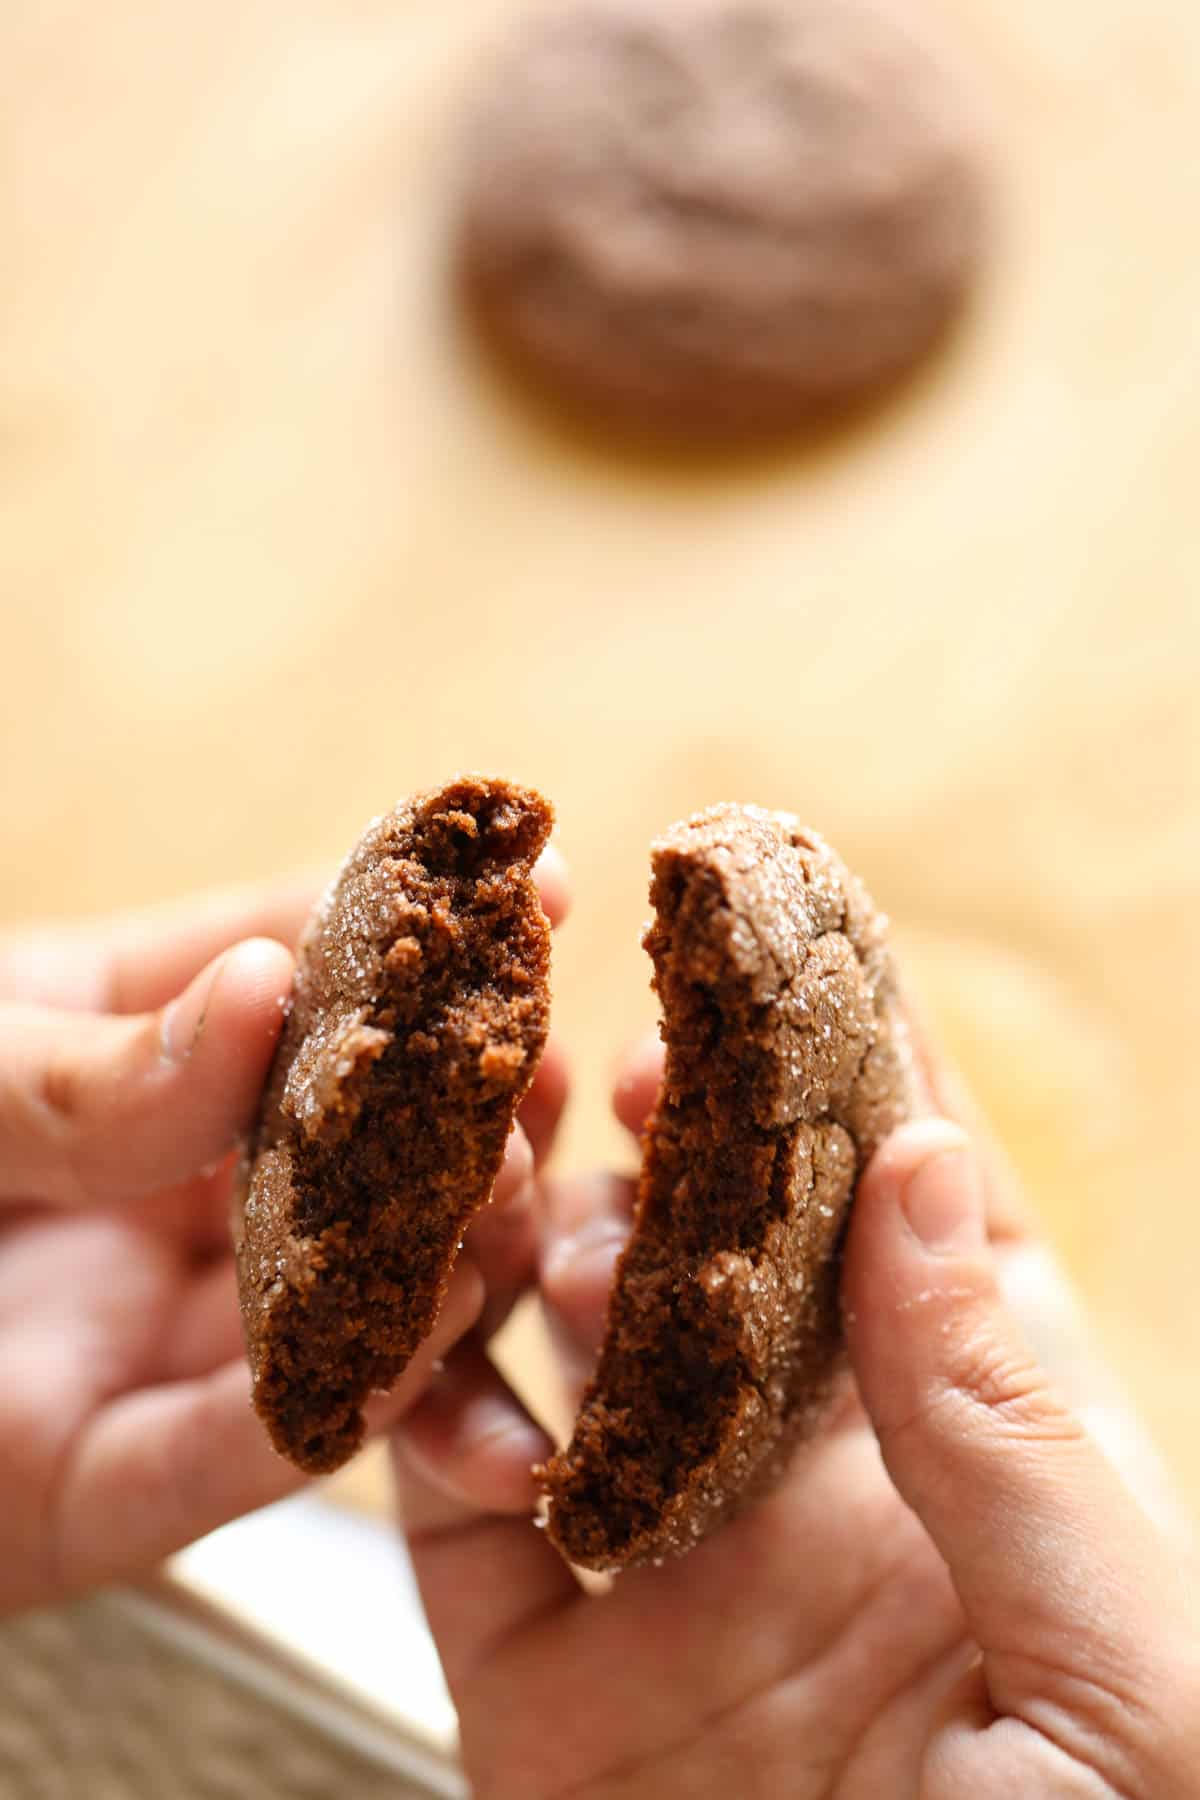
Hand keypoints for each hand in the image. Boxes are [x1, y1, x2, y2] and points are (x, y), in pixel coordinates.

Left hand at [0, 853, 568, 1613]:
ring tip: (502, 1243)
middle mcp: (159, 1193)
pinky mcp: (93, 1490)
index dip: (420, 939)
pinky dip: (316, 1429)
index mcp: (127, 1052)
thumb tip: (266, 990)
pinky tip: (406, 1382)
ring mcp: (137, 1341)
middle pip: (348, 1155)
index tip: (536, 894)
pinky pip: (221, 1464)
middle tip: (532, 1095)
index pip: (298, 974)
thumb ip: (87, 1063)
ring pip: (325, 1317)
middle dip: (461, 1126)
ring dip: (432, 1285)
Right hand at [393, 1033, 1199, 1798]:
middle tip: (618, 1043)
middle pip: (710, 1236)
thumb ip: (1009, 1417)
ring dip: (525, 1227)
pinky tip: (439, 1352)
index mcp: (969, 1451)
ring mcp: (652, 1545)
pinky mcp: (525, 1649)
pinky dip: (421, 1399)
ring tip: (510, 1158)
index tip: (783, 932)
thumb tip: (925, 1165)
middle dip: (661, 1121)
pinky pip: (443, 1486)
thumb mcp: (1123, 1672)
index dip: (848, 1064)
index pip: (902, 1212)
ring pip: (559, 1327)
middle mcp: (800, 1470)